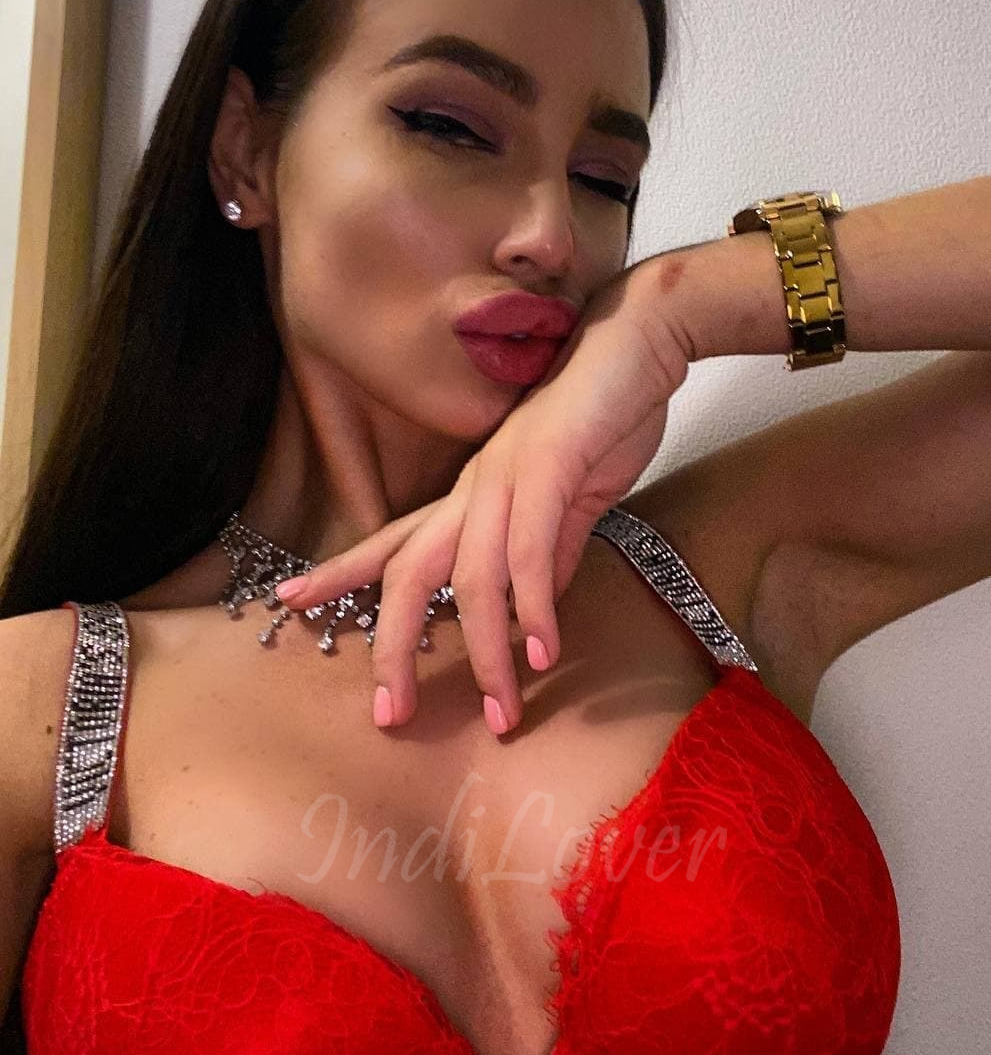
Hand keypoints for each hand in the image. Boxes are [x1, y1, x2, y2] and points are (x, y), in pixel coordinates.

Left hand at [274, 260, 689, 735]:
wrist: (639, 339)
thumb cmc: (603, 415)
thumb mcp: (570, 501)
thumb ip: (549, 555)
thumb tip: (535, 610)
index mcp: (473, 494)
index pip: (394, 541)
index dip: (340, 573)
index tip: (286, 602)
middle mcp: (475, 488)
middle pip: (408, 573)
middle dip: (391, 646)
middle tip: (388, 715)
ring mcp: (508, 476)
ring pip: (472, 576)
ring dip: (484, 652)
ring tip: (502, 711)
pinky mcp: (549, 466)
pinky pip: (531, 549)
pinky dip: (534, 606)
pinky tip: (543, 651)